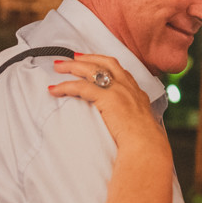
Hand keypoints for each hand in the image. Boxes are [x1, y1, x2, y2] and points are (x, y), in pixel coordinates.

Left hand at [49, 55, 170, 160]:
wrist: (146, 145)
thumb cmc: (144, 142)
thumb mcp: (140, 124)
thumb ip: (130, 118)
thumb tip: (120, 123)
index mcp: (136, 92)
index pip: (119, 70)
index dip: (103, 63)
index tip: (92, 61)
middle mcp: (128, 87)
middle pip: (105, 63)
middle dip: (87, 58)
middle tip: (72, 58)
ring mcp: (118, 90)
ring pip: (91, 70)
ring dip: (73, 67)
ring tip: (59, 67)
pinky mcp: (107, 98)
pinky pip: (81, 87)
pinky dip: (65, 86)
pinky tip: (55, 90)